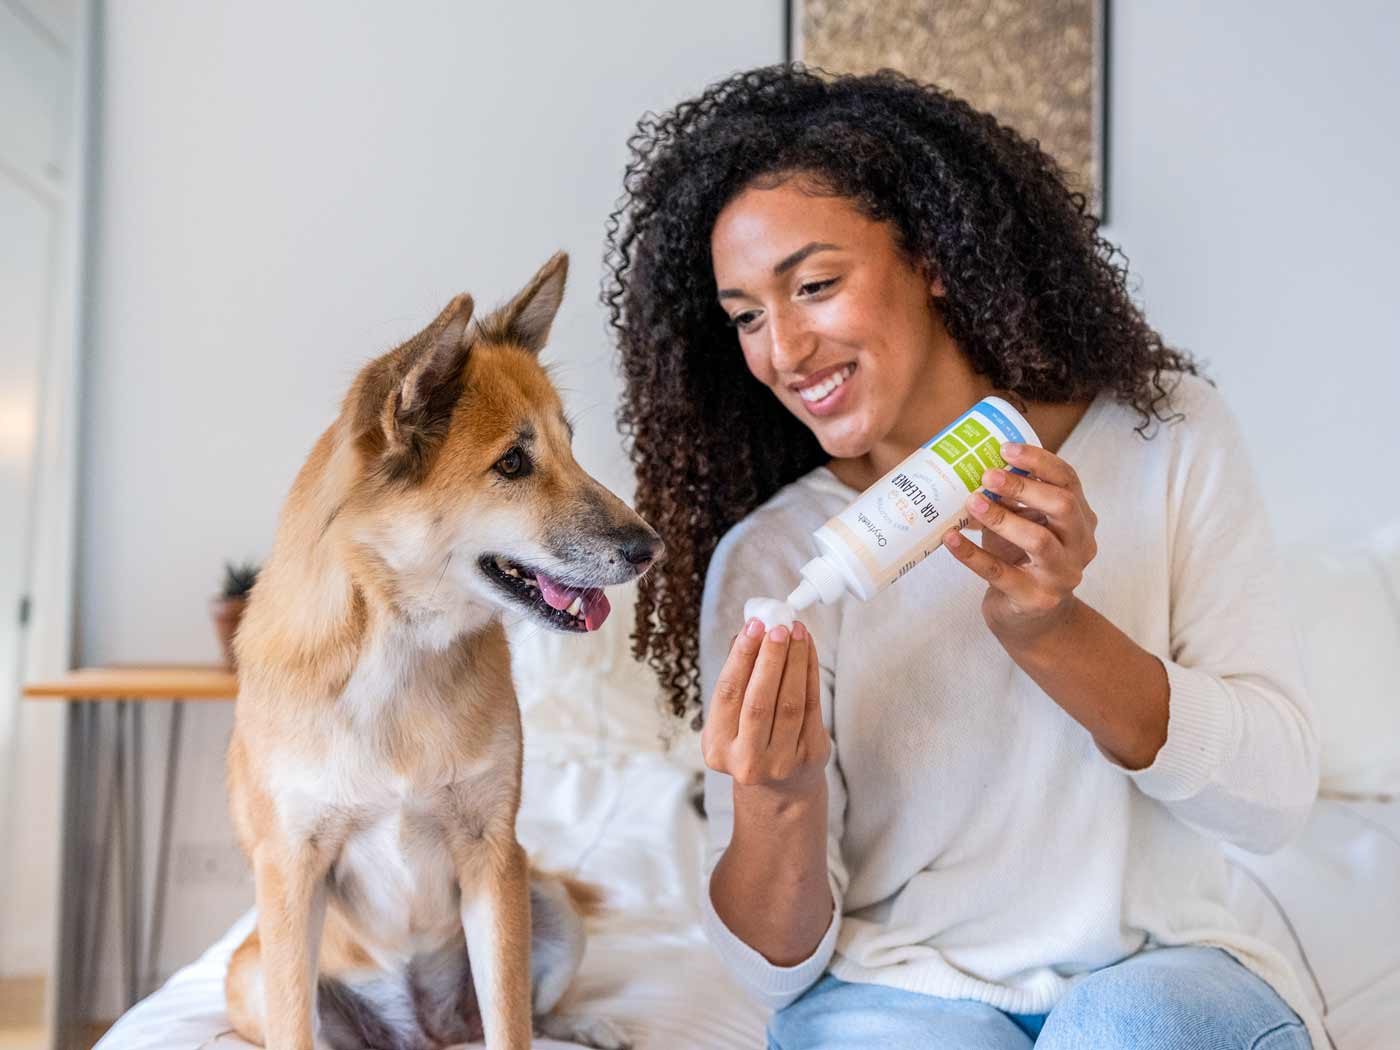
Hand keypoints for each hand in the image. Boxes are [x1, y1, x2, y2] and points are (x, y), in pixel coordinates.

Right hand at [701, 619, 829, 802]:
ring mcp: (781, 762)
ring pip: (790, 703)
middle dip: (770, 658)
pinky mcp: (810, 756)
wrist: (779, 788)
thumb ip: (737, 678)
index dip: (740, 657)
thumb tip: (749, 631)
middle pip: (759, 701)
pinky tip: (808, 650)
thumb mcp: (731, 718)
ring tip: (796, 631)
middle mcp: (746, 760)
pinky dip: (810, 673)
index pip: (728, 694)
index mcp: (717, 747)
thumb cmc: (750, 740)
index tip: (752, 626)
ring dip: (795, 661)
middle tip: (778, 626)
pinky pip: (812, 706)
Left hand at [944, 442, 1098, 643]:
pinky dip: (972, 555)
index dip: (1039, 461)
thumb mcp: (1024, 523)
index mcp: (1081, 518)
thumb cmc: (1023, 558)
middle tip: (987, 475)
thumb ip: (1012, 499)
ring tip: (971, 502)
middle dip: (1024, 487)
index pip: (1068, 480)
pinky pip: (1000, 573)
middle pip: (1063, 506)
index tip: (1005, 448)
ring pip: (1038, 540)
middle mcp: (1080, 545)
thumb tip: (974, 465)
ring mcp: (1061, 575)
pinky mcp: (1035, 599)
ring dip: (1002, 518)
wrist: (1029, 616)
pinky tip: (951, 539)